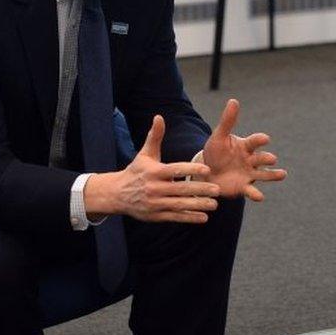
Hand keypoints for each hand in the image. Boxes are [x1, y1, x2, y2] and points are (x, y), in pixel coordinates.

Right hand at [85, 115, 220, 223]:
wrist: (117, 194)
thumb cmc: (136, 171)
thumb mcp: (144, 154)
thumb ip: (154, 136)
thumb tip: (159, 116)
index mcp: (154, 172)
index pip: (175, 170)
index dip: (191, 170)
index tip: (207, 170)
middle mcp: (155, 188)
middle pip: (180, 189)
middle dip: (200, 190)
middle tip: (218, 189)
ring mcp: (155, 203)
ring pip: (179, 205)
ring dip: (198, 205)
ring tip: (214, 204)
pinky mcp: (156, 215)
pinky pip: (175, 217)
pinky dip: (189, 218)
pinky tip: (203, 217)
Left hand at [203, 99, 286, 200]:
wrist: (207, 173)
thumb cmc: (215, 153)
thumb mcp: (219, 137)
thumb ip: (227, 121)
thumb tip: (234, 100)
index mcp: (245, 146)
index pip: (255, 142)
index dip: (260, 140)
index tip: (265, 139)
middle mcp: (251, 160)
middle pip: (261, 158)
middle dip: (267, 158)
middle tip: (272, 158)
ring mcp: (249, 174)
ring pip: (264, 174)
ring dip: (273, 175)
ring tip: (283, 174)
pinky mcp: (244, 187)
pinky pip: (251, 191)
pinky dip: (256, 194)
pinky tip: (260, 197)